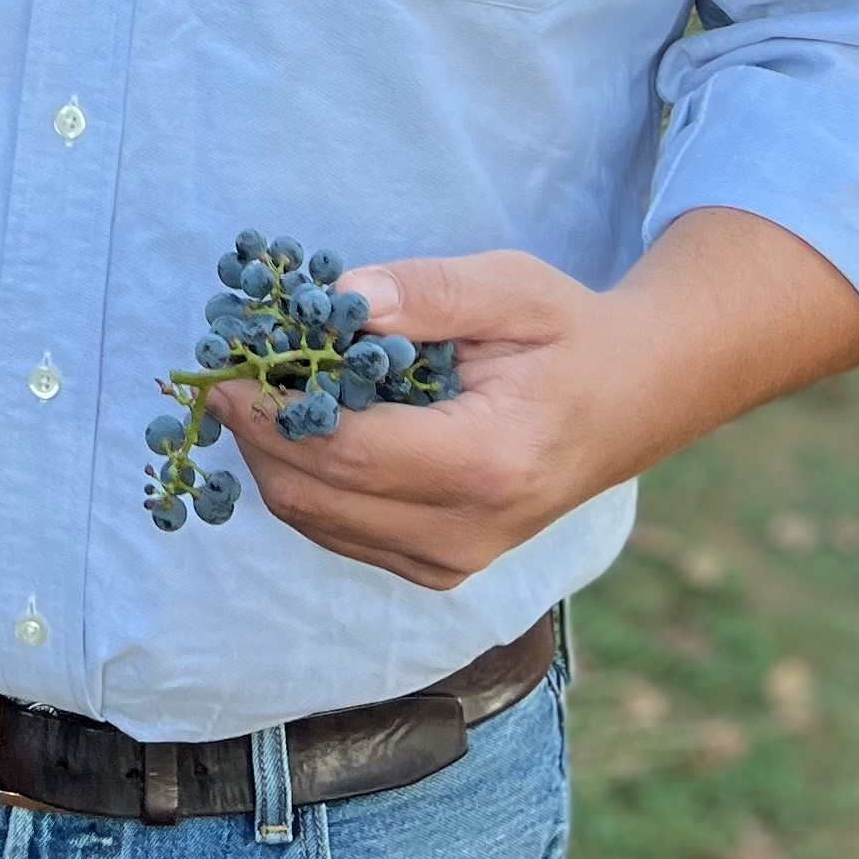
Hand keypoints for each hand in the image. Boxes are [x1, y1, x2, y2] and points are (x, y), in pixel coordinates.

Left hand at [209, 209, 858, 589]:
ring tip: (259, 393)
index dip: (269, 413)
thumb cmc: (570, 336)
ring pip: (318, 523)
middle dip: (255, 438)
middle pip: (315, 499)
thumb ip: (427, 293)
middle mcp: (465, 533)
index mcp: (487, 465)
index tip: (225, 367)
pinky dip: (307, 484)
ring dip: (274, 461)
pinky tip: (306, 427)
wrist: (634, 401)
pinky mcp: (438, 569)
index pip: (346, 454)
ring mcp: (452, 563)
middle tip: (225, 375)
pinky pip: (341, 534)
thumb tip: (340, 300)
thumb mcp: (512, 288)